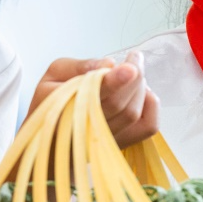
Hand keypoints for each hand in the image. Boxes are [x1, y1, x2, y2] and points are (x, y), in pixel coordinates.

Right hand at [30, 53, 158, 148]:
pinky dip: (151, 106)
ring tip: (132, 73)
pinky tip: (142, 92)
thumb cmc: (52, 99)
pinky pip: (147, 127)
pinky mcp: (122, 144)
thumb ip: (80, 67)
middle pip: (121, 104)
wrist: (51, 138)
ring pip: (134, 113)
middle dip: (134, 76)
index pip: (95, 96)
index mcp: (65, 108)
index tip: (129, 67)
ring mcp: (106, 140)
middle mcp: (86, 129)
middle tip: (134, 57)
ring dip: (140, 87)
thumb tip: (109, 64)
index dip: (115, 81)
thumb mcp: (55, 74)